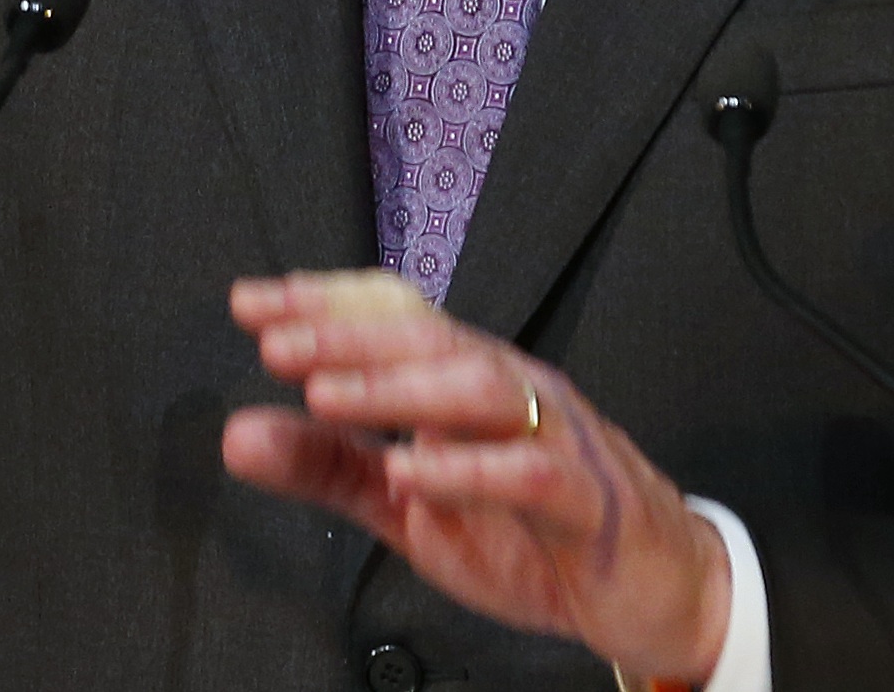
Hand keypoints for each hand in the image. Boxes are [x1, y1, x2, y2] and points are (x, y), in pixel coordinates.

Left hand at [222, 270, 730, 684]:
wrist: (654, 591)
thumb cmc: (533, 537)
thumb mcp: (409, 508)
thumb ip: (329, 469)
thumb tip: (240, 434)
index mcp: (467, 383)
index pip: (394, 318)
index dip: (325, 304)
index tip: (250, 303)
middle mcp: (513, 390)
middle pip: (430, 339)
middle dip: (348, 336)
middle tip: (276, 342)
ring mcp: (554, 437)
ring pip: (479, 387)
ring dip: (399, 387)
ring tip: (327, 396)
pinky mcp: (586, 499)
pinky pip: (529, 473)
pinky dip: (468, 470)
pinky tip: (411, 475)